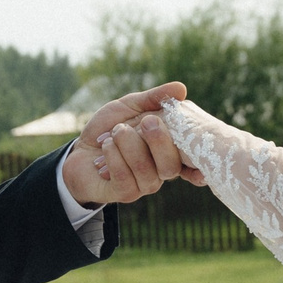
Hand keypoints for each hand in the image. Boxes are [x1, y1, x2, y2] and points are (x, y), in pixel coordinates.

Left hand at [62, 82, 203, 206]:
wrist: (79, 150)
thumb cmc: (108, 128)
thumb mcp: (130, 107)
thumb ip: (154, 99)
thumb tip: (181, 89)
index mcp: (168, 150)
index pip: (192, 161)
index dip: (200, 162)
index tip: (204, 159)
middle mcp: (161, 171)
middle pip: (171, 165)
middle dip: (159, 140)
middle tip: (146, 121)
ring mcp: (144, 184)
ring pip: (146, 168)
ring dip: (128, 143)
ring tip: (116, 131)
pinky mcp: (125, 192)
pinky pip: (125, 176)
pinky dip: (113, 155)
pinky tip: (104, 146)